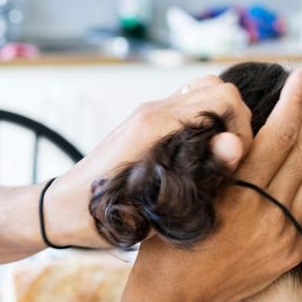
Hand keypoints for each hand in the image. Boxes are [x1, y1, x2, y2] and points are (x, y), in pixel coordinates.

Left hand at [43, 75, 252, 247]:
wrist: (59, 210)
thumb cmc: (100, 214)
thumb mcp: (155, 203)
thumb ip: (199, 174)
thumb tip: (236, 146)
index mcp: (156, 124)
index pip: (223, 97)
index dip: (243, 128)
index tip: (238, 162)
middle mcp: (153, 111)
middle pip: (216, 88)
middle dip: (237, 120)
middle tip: (233, 160)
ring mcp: (147, 114)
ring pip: (202, 95)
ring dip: (220, 122)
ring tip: (218, 161)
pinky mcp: (144, 124)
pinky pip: (186, 110)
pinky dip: (203, 126)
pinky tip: (199, 161)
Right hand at [124, 68, 301, 301]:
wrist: (175, 296)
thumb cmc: (167, 242)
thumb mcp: (184, 195)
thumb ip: (216, 167)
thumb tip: (241, 132)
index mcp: (238, 193)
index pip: (278, 136)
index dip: (293, 103)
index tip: (300, 77)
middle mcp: (267, 212)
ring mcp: (285, 233)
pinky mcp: (293, 251)